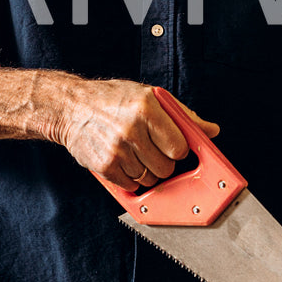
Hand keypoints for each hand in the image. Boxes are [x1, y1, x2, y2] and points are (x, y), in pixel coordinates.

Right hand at [53, 79, 218, 191]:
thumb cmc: (113, 99)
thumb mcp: (151, 96)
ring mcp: (116, 150)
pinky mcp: (104, 166)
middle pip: (166, 167)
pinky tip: (126, 162)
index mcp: (147, 109)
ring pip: (150, 179)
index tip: (173, 146)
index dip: (179, 150)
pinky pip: (131, 185)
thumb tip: (211, 130)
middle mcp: (131, 130)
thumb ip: (183, 115)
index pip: (179, 147)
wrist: (71, 107)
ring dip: (148, 171)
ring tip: (137, 154)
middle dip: (164, 162)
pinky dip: (132, 179)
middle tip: (154, 150)